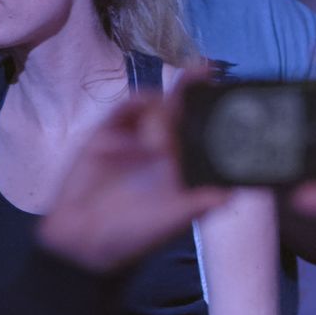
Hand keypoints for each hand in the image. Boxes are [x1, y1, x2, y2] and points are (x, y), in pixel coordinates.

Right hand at [38, 79, 229, 275]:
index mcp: (183, 161)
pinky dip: (134, 106)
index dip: (212, 106)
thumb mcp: (175, 219)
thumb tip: (233, 192)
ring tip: (154, 147)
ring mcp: (134, 137)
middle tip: (205, 69)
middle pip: (180, 106)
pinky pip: (124, 109)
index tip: (226, 88)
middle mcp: (161, 145)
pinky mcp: (106, 135)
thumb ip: (202, 202)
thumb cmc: (135, 235)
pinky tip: (138, 116)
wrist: (82, 245)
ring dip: (160, 110)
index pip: (202, 125)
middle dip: (192, 86)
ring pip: (154, 103)